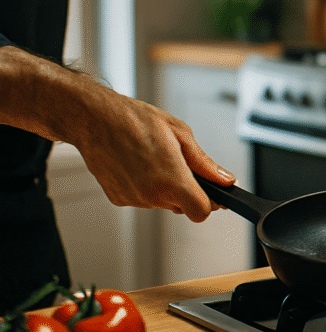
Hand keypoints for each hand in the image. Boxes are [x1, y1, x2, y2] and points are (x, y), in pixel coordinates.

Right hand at [72, 86, 234, 221]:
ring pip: (163, 202)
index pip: (200, 212)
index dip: (210, 202)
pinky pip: (143, 198)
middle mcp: (152, 195)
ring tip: (154, 159)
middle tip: (179, 163)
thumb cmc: (135, 120)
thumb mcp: (181, 134)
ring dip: (166, 187)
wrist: (94, 119)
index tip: (211, 192)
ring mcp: (133, 199)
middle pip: (183, 207)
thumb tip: (225, 179)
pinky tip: (139, 165)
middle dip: (187, 190)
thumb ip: (205, 163)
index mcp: (171, 180)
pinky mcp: (118, 199)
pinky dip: (146, 186)